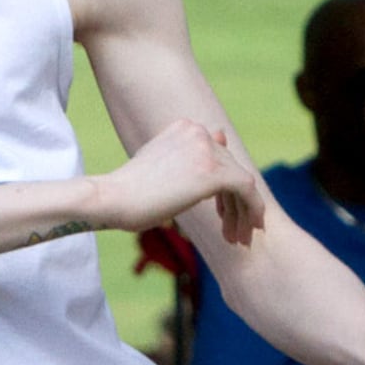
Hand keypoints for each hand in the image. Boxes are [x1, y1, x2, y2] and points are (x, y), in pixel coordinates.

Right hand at [101, 118, 263, 247]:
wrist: (112, 199)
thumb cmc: (128, 192)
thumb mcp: (160, 166)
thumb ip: (189, 158)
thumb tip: (220, 136)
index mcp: (185, 127)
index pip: (217, 156)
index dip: (223, 188)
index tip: (222, 213)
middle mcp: (198, 131)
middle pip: (231, 168)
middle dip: (234, 203)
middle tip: (232, 232)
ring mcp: (206, 149)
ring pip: (240, 180)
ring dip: (242, 211)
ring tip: (237, 238)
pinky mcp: (213, 171)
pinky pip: (246, 188)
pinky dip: (252, 209)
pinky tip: (249, 229)